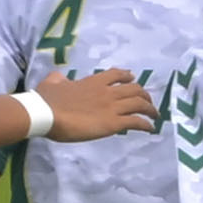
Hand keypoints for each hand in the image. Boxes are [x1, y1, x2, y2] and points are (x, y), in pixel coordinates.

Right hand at [36, 68, 154, 141]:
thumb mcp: (52, 82)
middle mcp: (108, 91)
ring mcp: (112, 107)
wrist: (48, 113)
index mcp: (94, 81)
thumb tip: (60, 78)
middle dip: (143, 94)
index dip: (127, 76)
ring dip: (150, 109)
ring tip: (154, 115)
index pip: (116, 74)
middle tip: (147, 101)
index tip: (132, 78)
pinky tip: (150, 128)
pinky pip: (136, 121)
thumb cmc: (47, 99)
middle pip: (134, 89)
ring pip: (140, 104)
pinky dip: (146, 124)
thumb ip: (59, 79)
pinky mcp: (113, 123)